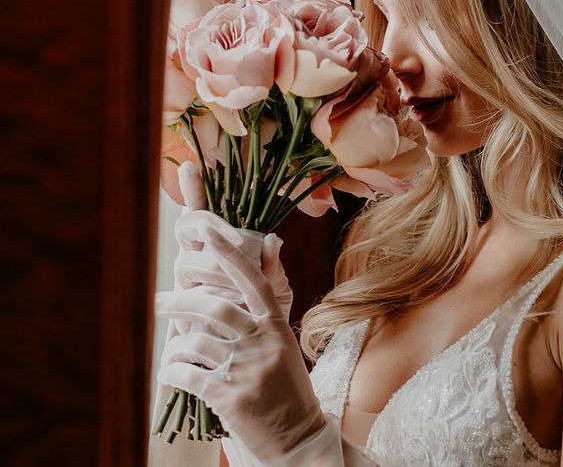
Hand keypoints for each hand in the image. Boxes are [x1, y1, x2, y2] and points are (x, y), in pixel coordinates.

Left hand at [156, 225, 325, 463]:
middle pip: (214, 307)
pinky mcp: (230, 398)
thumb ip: (268, 307)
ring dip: (174, 345)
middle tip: (157, 300)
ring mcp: (247, 370)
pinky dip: (172, 371)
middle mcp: (263, 342)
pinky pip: (188, 374)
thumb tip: (271, 246)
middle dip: (179, 300)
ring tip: (170, 351)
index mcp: (277, 325)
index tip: (208, 232)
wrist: (298, 438)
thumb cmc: (287, 387)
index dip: (229, 254)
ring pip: (195, 342)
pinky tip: (170, 373)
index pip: (252, 280)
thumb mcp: (285, 343)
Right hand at [173, 162, 292, 320]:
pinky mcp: (178, 308)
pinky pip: (184, 296)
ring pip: (187, 262)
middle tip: (239, 242)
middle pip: (189, 229)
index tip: (190, 167)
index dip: (193, 190)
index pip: (202, 213)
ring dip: (215, 270)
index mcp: (220, 248)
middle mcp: (197, 259)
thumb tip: (272, 240)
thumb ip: (272, 266)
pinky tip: (209, 309)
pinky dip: (201, 300)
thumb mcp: (276, 291)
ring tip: (238, 288)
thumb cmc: (265, 319)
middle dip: (213, 231)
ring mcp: (185, 281)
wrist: (254, 364)